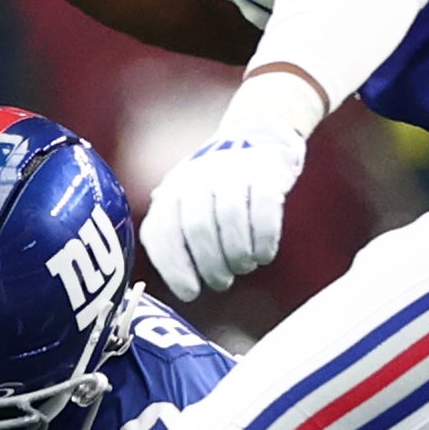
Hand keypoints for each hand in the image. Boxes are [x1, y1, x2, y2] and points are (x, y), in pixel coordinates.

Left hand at [143, 108, 312, 300]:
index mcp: (171, 192)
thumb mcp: (183, 201)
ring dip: (238, 256)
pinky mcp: (266, 174)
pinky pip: (264, 211)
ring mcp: (232, 173)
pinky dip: (264, 241)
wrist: (253, 136)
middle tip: (221, 282)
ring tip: (242, 268)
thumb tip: (179, 281)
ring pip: (231, 220)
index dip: (174, 268)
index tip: (190, 293)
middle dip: (211, 266)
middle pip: (198, 230)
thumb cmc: (214, 186)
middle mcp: (197, 179)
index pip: (163, 232)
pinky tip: (263, 256)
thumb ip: (173, 233)